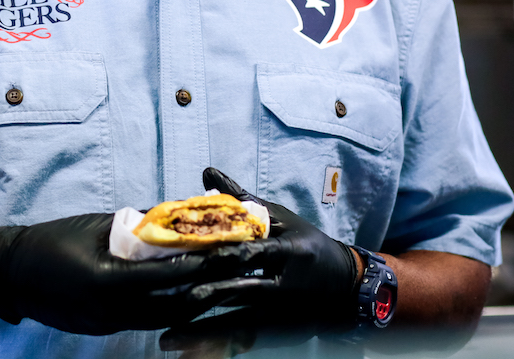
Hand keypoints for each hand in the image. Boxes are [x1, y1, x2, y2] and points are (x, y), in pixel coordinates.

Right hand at [0, 213, 263, 335]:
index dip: (200, 265)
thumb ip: (135, 223)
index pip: (166, 276)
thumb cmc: (51, 240)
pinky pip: (146, 321)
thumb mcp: (96, 225)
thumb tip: (173, 214)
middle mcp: (112, 309)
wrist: (13, 274)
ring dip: (193, 304)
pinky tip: (186, 299)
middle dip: (208, 289)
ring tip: (222, 287)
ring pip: (164, 319)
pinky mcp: (105, 328)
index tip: (228, 252)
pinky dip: (170, 310)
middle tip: (236, 274)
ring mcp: (109, 324)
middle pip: (173, 306)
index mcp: (107, 280)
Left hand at [159, 168, 359, 347]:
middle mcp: (283, 285)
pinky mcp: (277, 331)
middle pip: (239, 290)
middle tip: (167, 298)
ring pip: (237, 321)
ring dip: (202, 330)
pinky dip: (217, 346)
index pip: (252, 252)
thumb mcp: (281, 218)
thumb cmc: (306, 244)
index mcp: (287, 251)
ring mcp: (279, 312)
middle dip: (204, 294)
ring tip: (168, 338)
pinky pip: (243, 340)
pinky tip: (190, 353)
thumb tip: (207, 172)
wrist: (346, 286)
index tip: (190, 256)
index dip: (222, 255)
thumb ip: (242, 200)